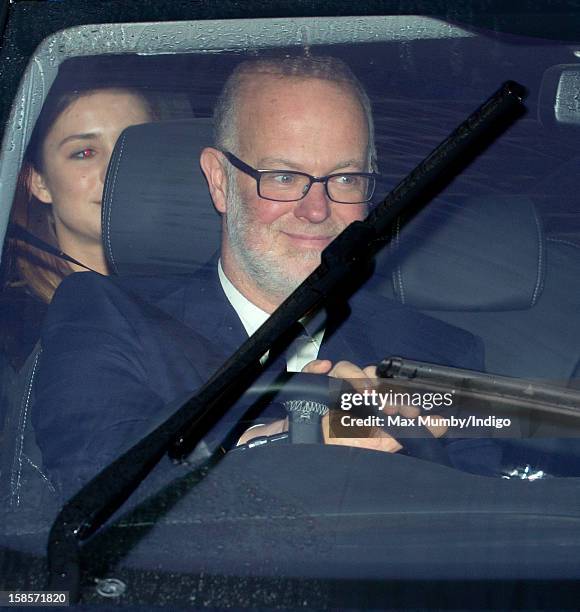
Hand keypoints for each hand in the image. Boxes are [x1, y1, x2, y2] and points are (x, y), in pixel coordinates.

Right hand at [303, 359, 448, 439]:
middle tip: (390, 405)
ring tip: (366, 394)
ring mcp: (333, 389)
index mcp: (373, 400)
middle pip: (367, 372)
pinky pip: (311, 372)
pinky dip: (317, 368)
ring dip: (357, 377)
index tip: (410, 411)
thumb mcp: (387, 442)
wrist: (320, 458)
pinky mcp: (312, 391)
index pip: (387, 384)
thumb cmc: (352, 448)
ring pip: (344, 369)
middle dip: (380, 383)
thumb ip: (413, 432)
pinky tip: (325, 369)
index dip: (399, 392)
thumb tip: (443, 423)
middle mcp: (354, 391)